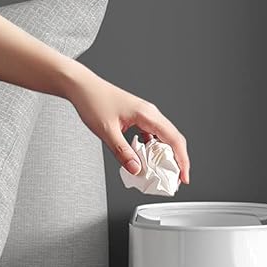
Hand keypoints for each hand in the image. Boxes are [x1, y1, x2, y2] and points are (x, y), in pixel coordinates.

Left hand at [60, 61, 189, 182]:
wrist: (82, 86)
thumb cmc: (93, 100)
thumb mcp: (107, 131)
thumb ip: (122, 152)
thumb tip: (136, 169)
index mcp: (147, 114)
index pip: (174, 139)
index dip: (182, 160)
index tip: (183, 177)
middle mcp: (150, 113)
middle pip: (174, 139)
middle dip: (178, 160)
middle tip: (174, 179)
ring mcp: (146, 115)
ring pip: (164, 138)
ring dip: (166, 155)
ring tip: (162, 172)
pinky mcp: (139, 118)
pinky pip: (153, 135)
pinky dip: (154, 149)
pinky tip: (146, 159)